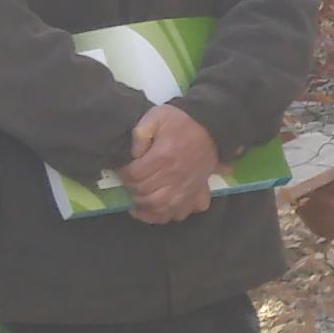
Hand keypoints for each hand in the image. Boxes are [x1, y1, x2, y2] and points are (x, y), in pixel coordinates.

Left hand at [122, 101, 220, 223]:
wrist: (211, 127)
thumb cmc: (181, 121)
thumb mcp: (157, 116)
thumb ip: (140, 132)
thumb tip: (133, 154)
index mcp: (163, 156)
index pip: (134, 174)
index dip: (123, 173)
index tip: (122, 169)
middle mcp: (174, 176)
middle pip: (144, 192)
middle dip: (131, 189)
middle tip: (129, 182)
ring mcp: (185, 187)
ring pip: (159, 207)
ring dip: (144, 206)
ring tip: (137, 200)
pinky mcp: (194, 193)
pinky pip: (177, 213)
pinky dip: (163, 216)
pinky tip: (152, 211)